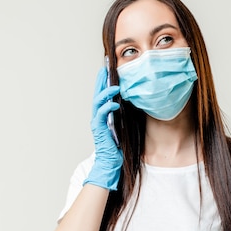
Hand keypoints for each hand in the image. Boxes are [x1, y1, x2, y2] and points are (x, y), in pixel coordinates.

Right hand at [83, 66, 122, 189]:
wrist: (110, 163)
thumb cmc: (117, 147)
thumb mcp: (123, 127)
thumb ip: (124, 116)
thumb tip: (133, 104)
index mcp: (103, 115)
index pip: (103, 94)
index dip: (104, 82)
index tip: (108, 69)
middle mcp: (97, 117)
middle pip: (97, 94)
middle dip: (101, 80)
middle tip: (105, 68)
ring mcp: (97, 122)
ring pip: (97, 102)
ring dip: (105, 92)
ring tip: (114, 85)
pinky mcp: (99, 129)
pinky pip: (101, 115)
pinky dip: (107, 107)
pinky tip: (115, 103)